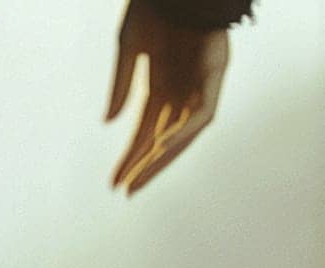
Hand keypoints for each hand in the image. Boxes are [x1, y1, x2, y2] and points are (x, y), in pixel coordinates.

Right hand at [106, 1, 228, 195]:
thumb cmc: (155, 2)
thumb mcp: (129, 45)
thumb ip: (121, 85)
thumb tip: (108, 122)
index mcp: (162, 83)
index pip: (145, 132)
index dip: (130, 158)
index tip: (114, 183)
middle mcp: (183, 87)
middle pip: (165, 137)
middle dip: (147, 165)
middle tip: (127, 191)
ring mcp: (201, 80)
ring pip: (186, 132)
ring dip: (164, 157)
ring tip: (141, 177)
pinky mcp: (216, 68)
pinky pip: (203, 111)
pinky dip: (184, 130)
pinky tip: (161, 145)